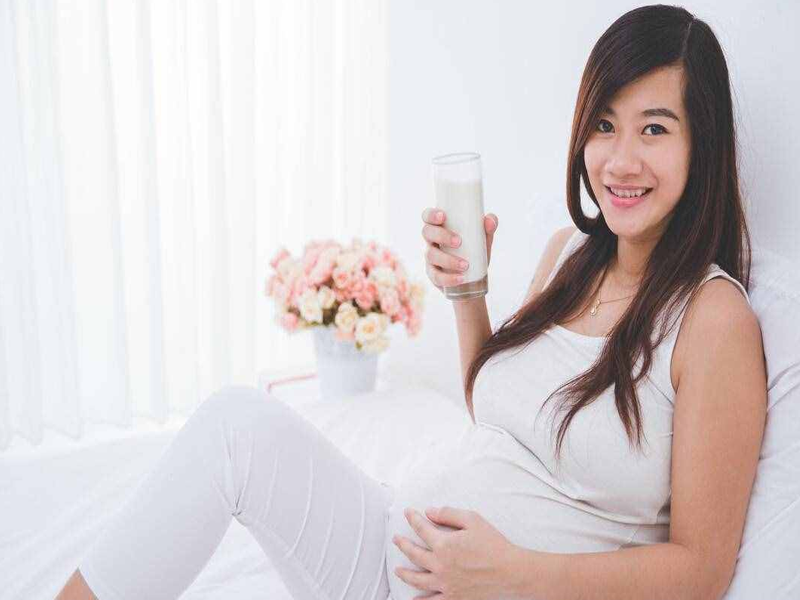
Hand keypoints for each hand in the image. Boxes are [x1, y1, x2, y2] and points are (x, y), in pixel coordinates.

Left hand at [393, 506, 515, 599]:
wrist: (510, 572)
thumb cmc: (493, 544)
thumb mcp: (472, 520)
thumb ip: (448, 514)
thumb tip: (429, 512)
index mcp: (443, 545)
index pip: (422, 529)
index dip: (413, 519)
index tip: (408, 513)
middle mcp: (440, 565)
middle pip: (414, 554)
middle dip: (403, 545)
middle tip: (396, 539)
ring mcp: (445, 584)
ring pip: (417, 579)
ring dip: (405, 573)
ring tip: (397, 570)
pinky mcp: (453, 598)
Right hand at [421, 208, 498, 293]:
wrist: (473, 278)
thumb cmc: (474, 251)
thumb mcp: (483, 239)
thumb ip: (488, 228)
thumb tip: (490, 221)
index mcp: (440, 227)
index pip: (428, 216)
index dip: (431, 214)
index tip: (443, 216)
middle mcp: (431, 241)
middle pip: (427, 232)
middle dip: (441, 235)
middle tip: (459, 241)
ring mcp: (430, 258)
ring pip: (431, 255)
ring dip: (448, 260)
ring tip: (466, 265)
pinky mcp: (433, 275)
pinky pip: (436, 276)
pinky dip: (448, 278)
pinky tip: (461, 278)